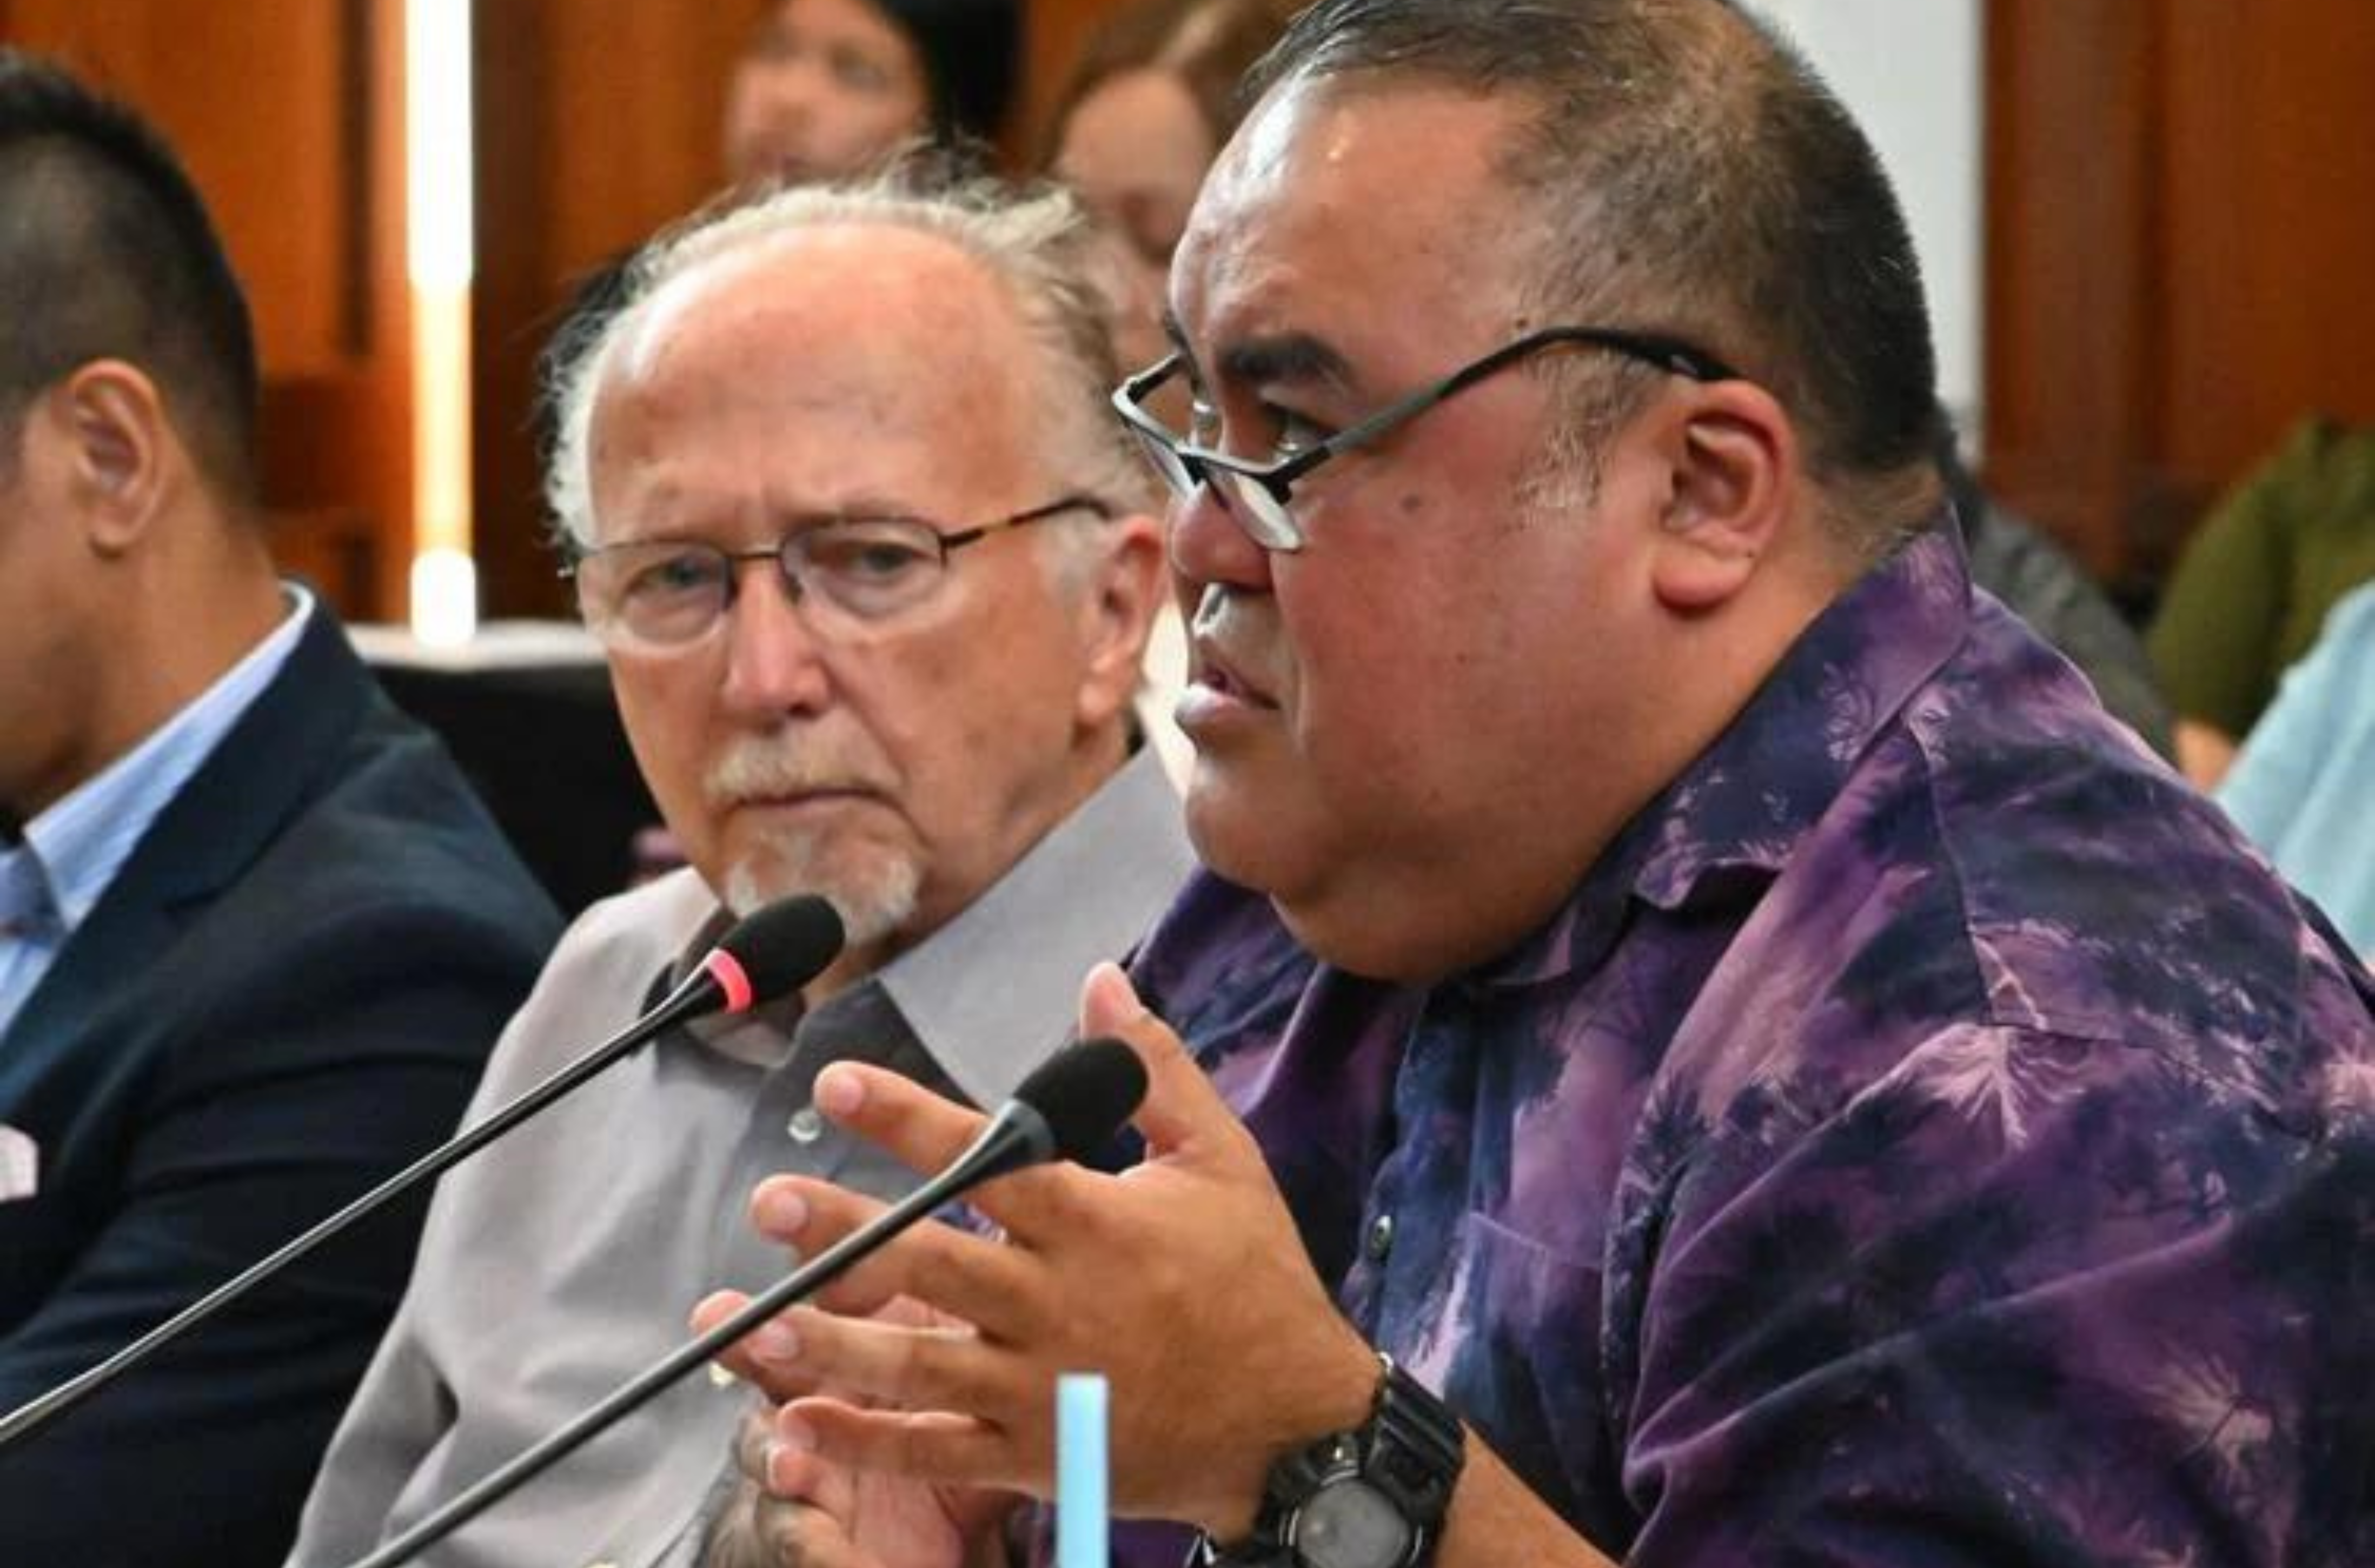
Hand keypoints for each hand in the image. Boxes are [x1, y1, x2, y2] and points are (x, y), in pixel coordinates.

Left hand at [706, 962, 1378, 1537]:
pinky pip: (935, 1454)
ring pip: (916, 1368)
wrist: (1295, 1428)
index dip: (909, 1119)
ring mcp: (1040, 1389)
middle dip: (847, 1232)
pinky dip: (866, 1440)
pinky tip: (796, 1419)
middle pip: (935, 1262)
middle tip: (769, 1200)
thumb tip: (1102, 980)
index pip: (988, 1160)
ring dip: (828, 1345)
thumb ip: (1155, 1071)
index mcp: (1098, 1224)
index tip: (838, 1081)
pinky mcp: (1035, 1455)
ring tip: (748, 1324)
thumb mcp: (1222, 1160)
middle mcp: (1057, 1306)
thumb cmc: (1258, 1278)